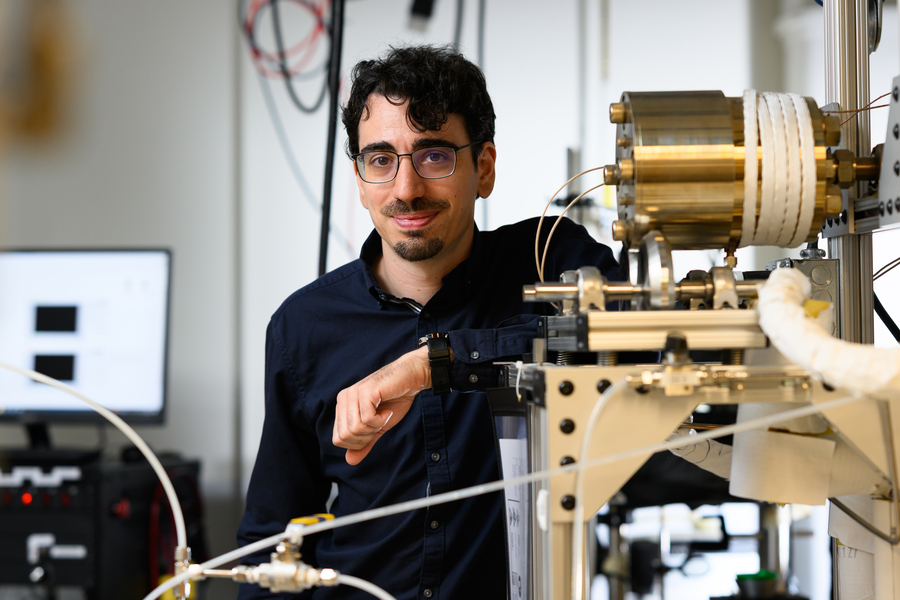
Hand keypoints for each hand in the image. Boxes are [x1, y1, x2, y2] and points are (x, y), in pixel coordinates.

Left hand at [333, 346, 430, 464]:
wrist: (411, 379)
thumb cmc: (395, 400)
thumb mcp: (377, 427)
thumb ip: (364, 443)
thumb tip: (350, 461)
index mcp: (342, 406)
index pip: (338, 439)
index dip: (358, 442)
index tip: (374, 429)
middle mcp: (343, 399)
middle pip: (345, 437)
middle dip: (366, 436)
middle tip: (379, 422)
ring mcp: (353, 394)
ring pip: (355, 429)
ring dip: (374, 428)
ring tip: (383, 415)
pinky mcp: (365, 392)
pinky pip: (367, 419)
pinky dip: (380, 421)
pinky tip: (387, 410)